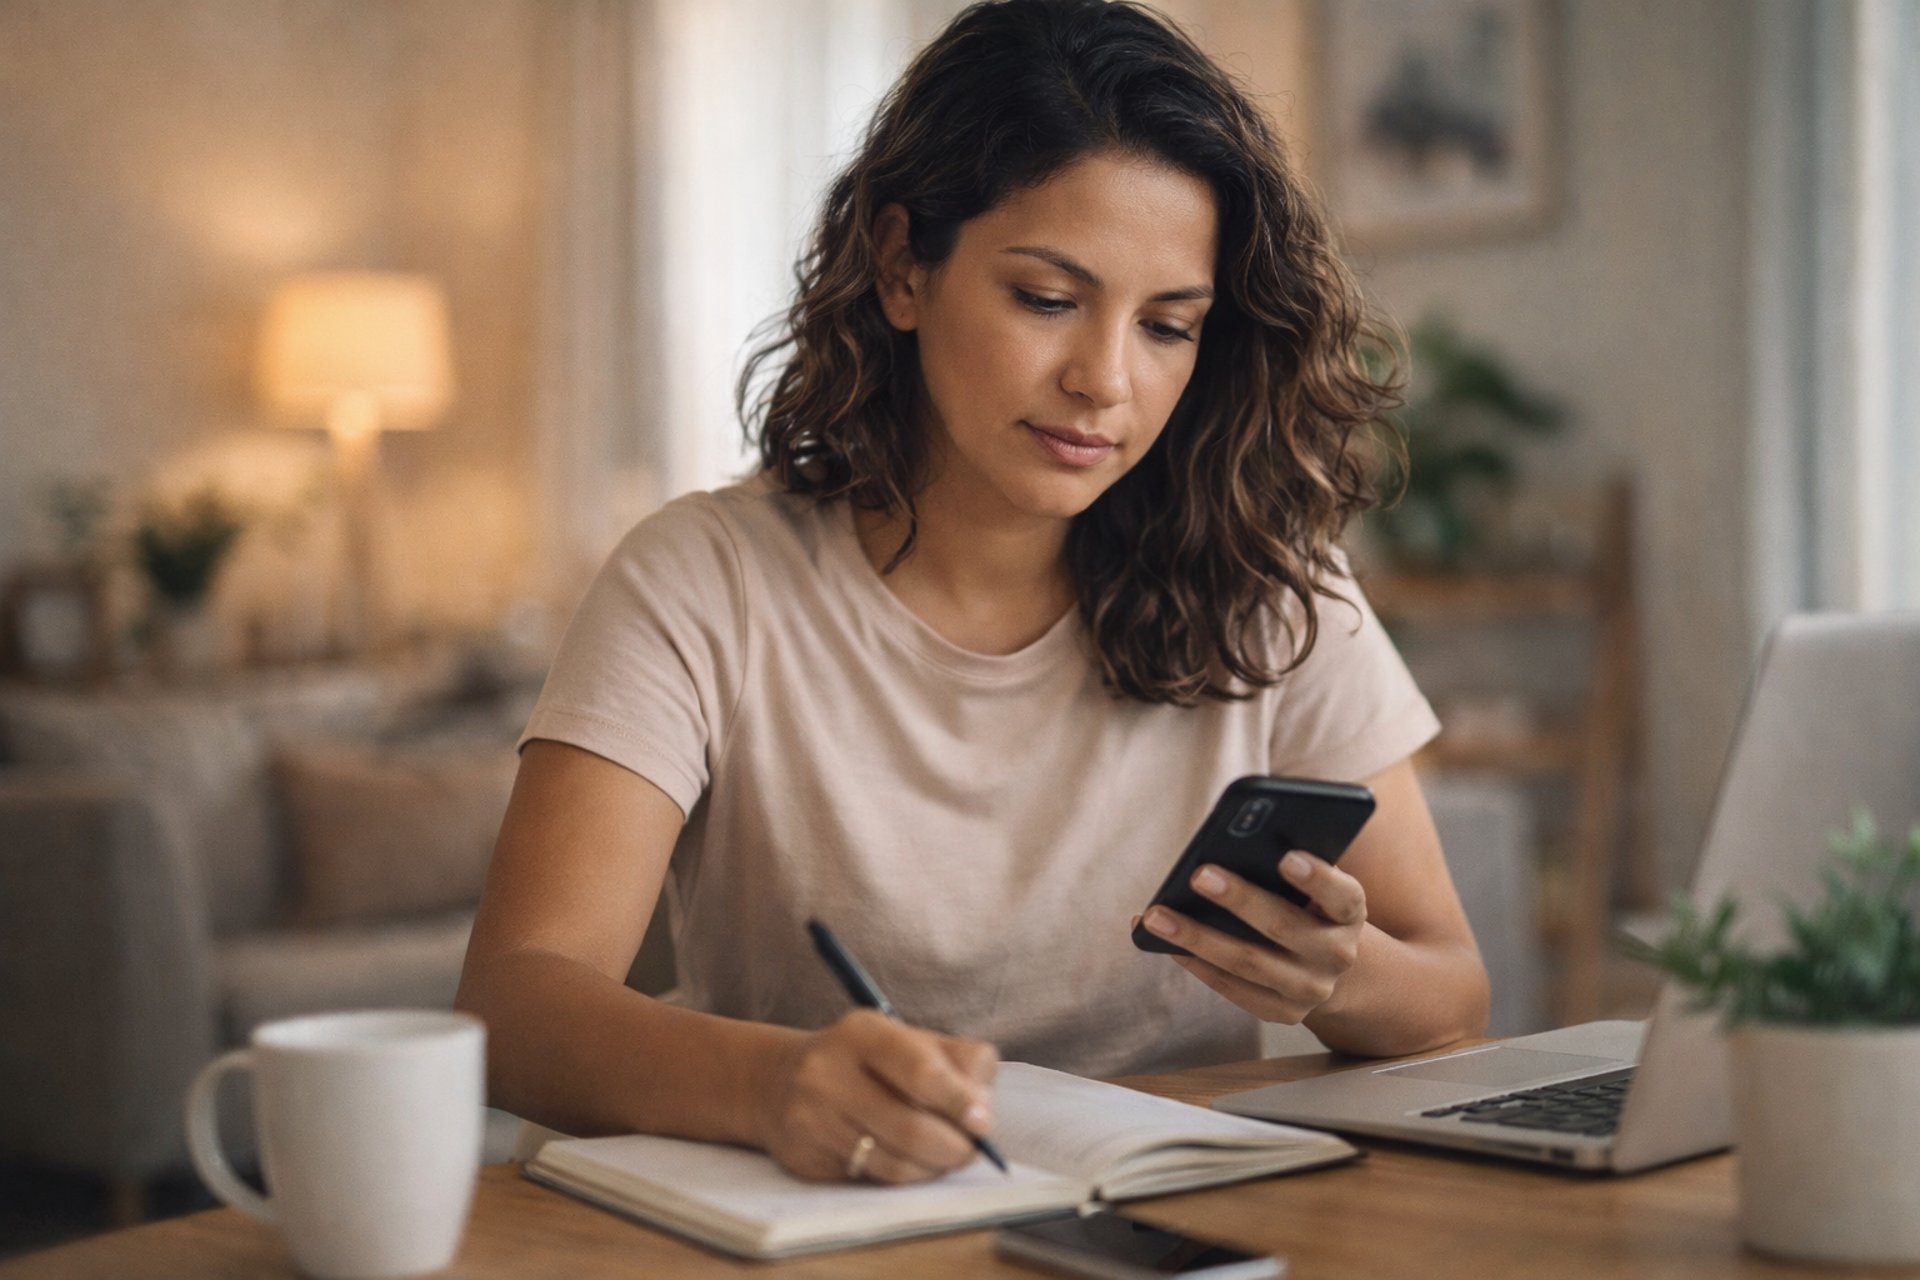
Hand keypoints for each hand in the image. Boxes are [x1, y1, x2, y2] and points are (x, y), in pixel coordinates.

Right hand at [753, 1009, 997, 1183]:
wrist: (778, 1080)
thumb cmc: (866, 1061)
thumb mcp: (910, 1041)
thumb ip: (959, 1063)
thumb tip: (982, 1111)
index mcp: (863, 1032)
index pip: (920, 1071)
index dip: (959, 1102)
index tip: (983, 1124)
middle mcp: (828, 1071)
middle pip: (910, 1127)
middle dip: (953, 1148)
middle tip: (970, 1151)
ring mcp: (812, 1117)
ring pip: (894, 1162)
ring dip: (932, 1167)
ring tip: (943, 1156)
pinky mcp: (805, 1156)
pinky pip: (872, 1178)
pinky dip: (904, 1176)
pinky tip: (910, 1162)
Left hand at [1137, 851, 1366, 1023]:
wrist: (1332, 967)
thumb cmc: (1308, 905)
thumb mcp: (1315, 886)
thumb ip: (1289, 865)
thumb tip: (1234, 844)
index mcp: (1350, 913)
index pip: (1342, 895)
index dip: (1316, 878)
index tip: (1285, 856)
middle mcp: (1337, 954)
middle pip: (1283, 927)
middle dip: (1239, 900)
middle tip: (1198, 874)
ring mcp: (1310, 989)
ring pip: (1248, 962)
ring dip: (1197, 938)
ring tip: (1156, 916)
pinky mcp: (1283, 1013)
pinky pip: (1231, 988)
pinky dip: (1195, 963)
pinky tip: (1163, 943)